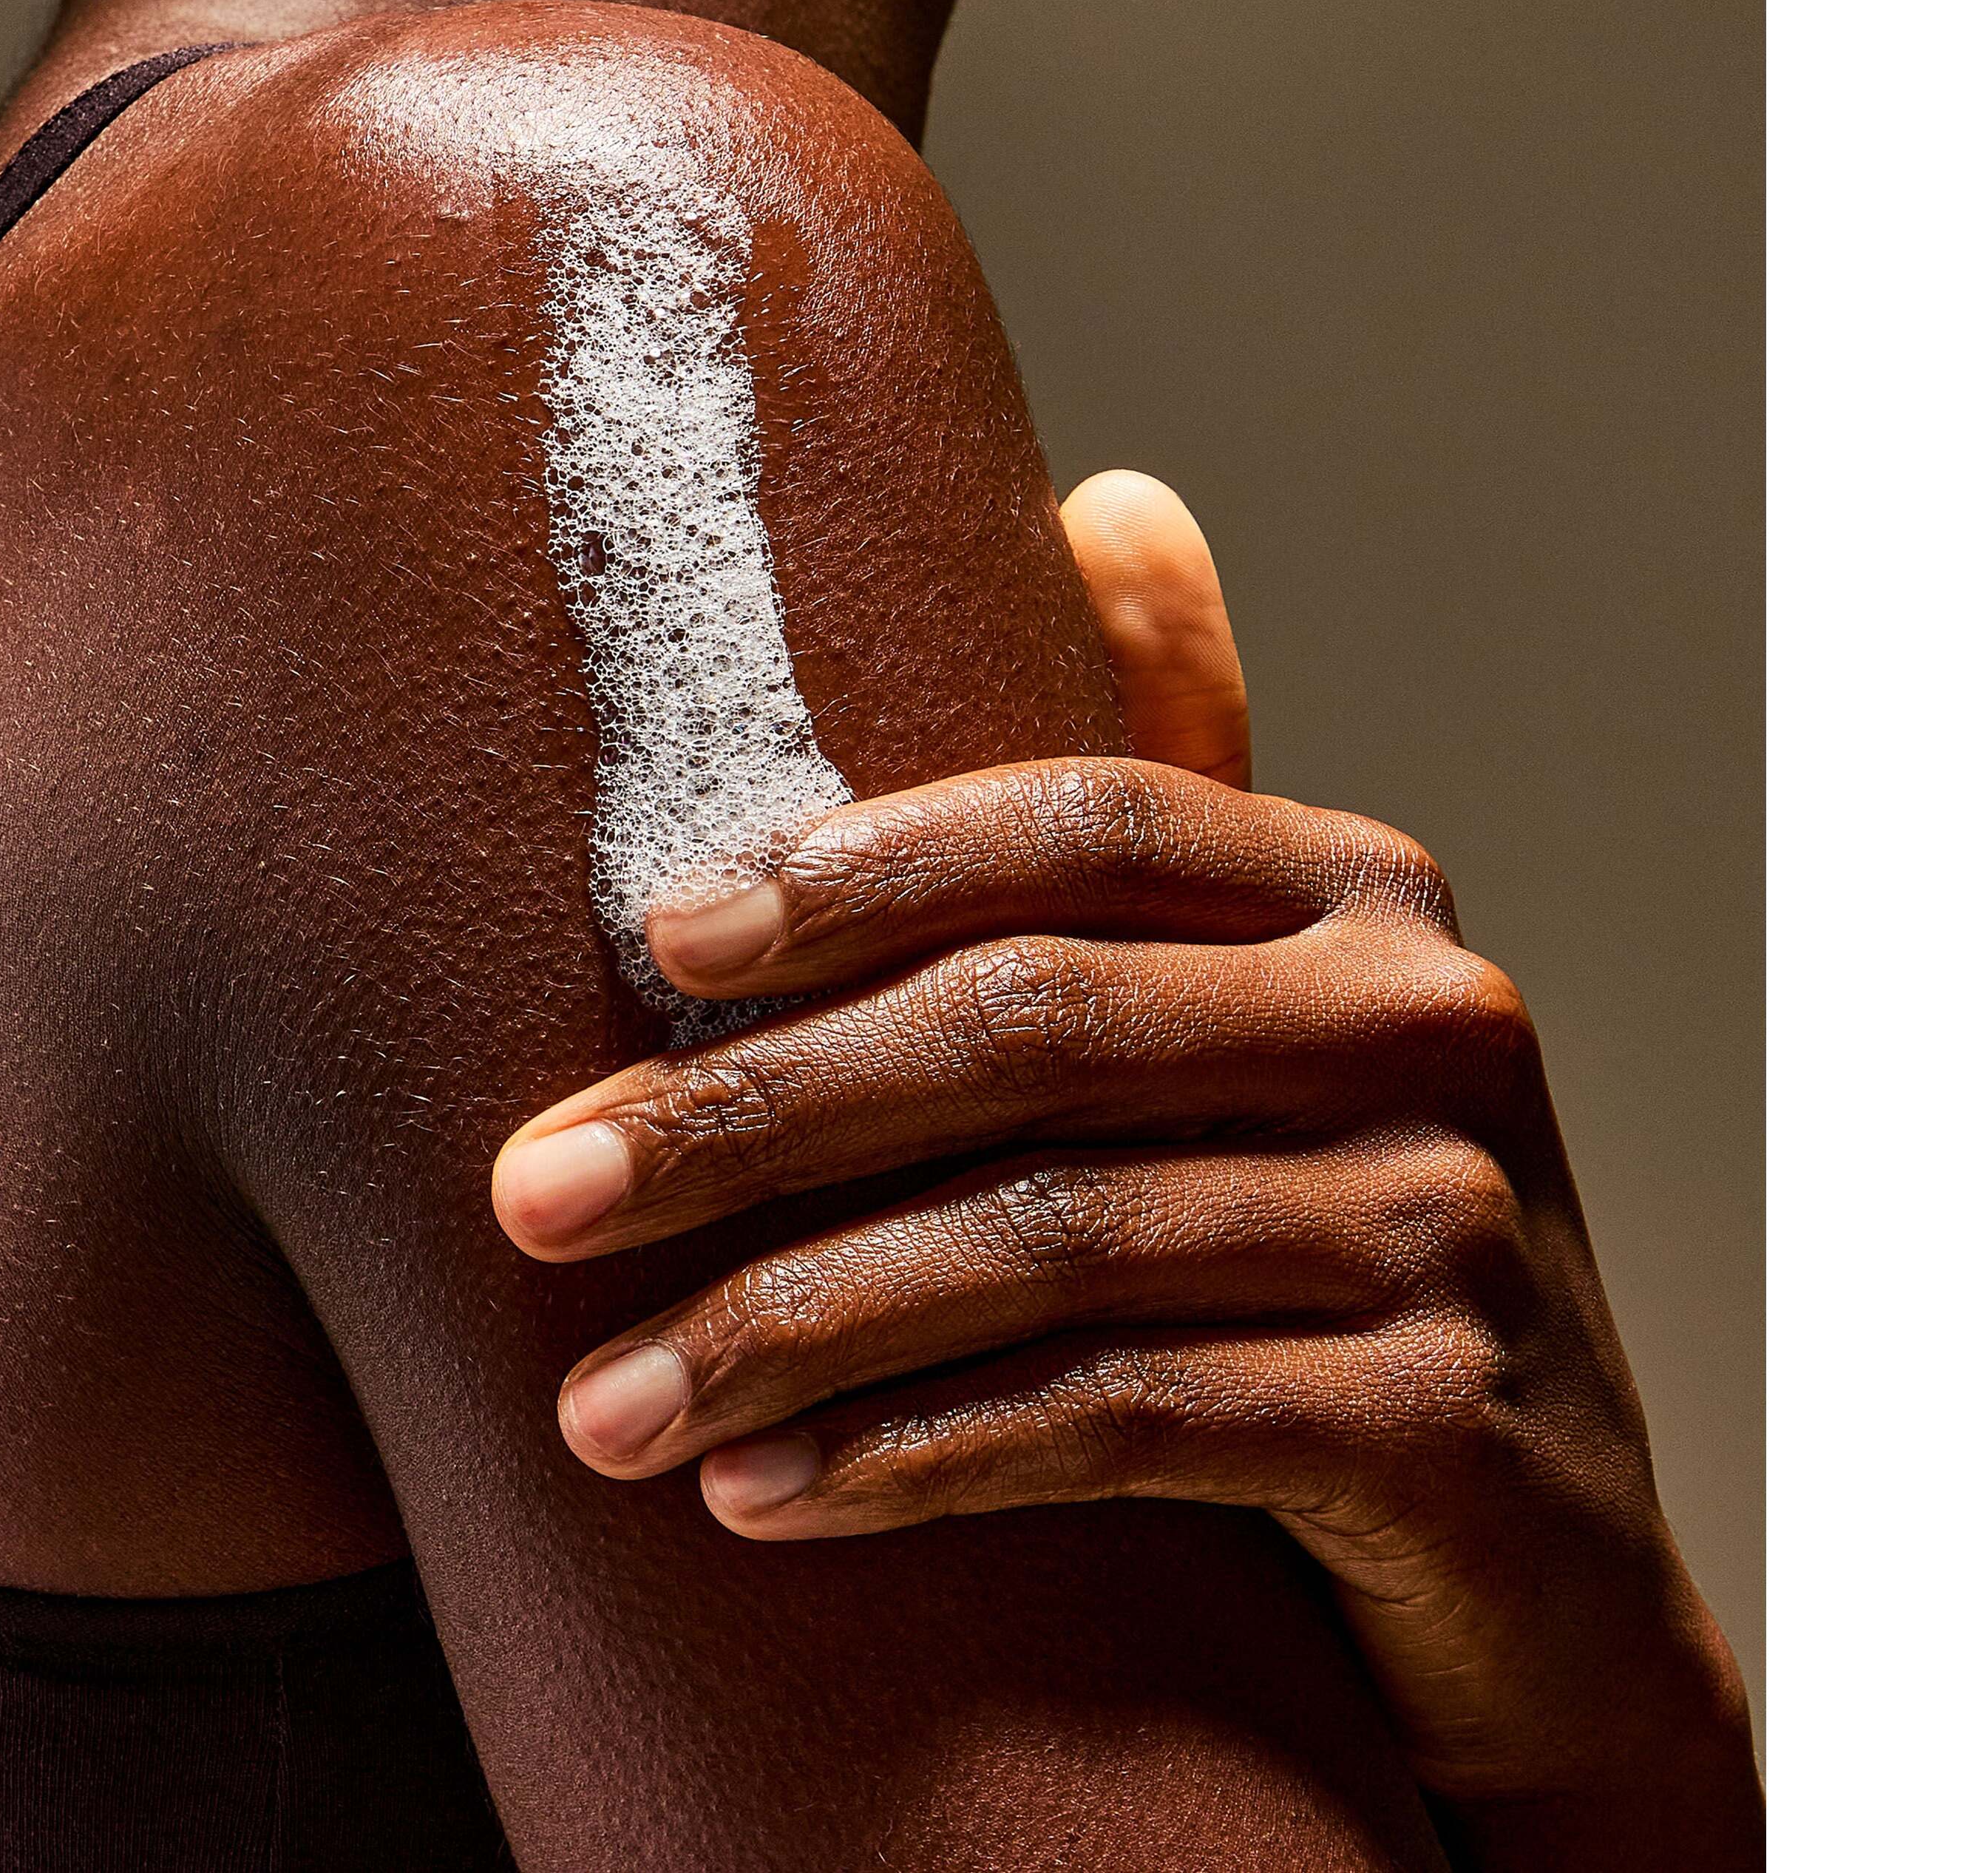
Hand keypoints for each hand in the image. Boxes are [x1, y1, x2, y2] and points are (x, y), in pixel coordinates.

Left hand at [492, 473, 1759, 1863]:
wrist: (1530, 1567)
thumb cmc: (1304, 1266)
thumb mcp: (1237, 1050)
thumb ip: (1140, 861)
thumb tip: (1110, 500)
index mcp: (1353, 891)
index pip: (1074, 824)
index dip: (851, 871)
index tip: (651, 943)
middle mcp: (1426, 1019)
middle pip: (1029, 1026)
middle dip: (747, 1116)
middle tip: (536, 1198)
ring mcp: (1457, 1220)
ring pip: (1050, 1238)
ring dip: (787, 1327)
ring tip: (602, 1406)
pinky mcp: (1450, 1420)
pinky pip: (1122, 1417)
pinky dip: (915, 1453)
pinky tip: (761, 1495)